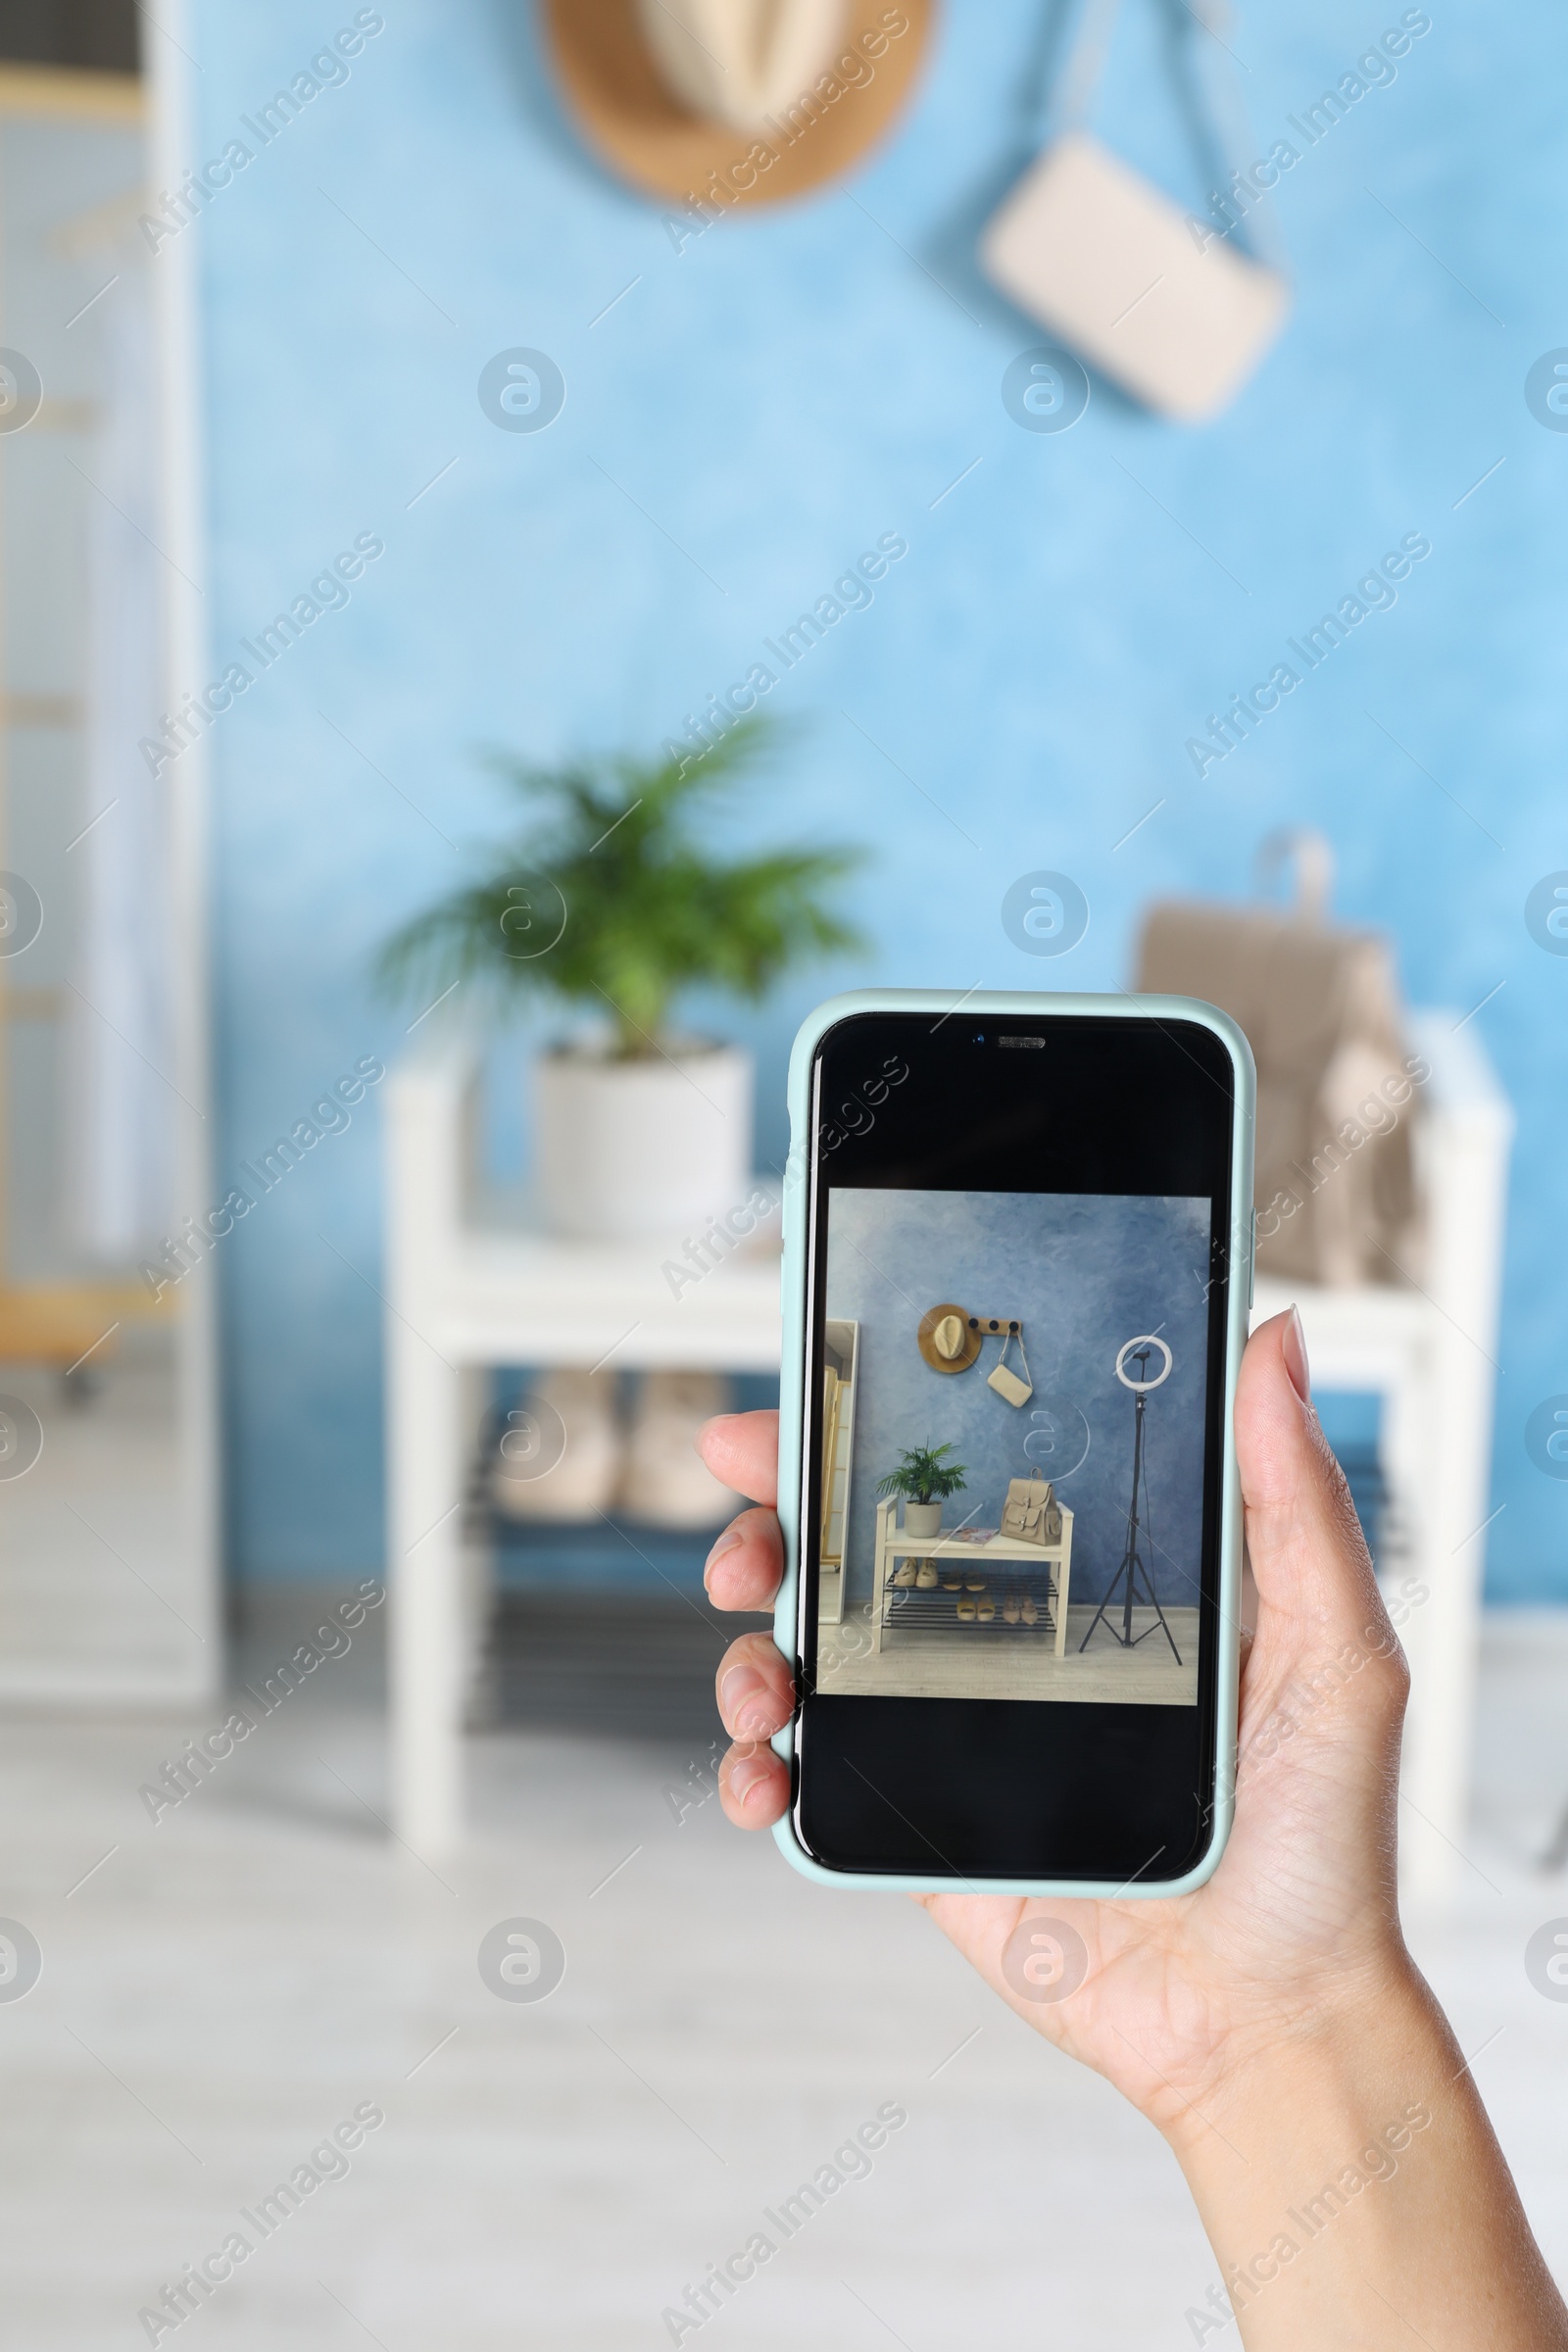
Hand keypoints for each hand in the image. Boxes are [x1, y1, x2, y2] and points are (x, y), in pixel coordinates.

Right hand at [696, 1309, 1414, 2137]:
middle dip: (772, 1514)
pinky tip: (764, 1774)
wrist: (1268, 2021)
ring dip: (749, 1646)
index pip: (961, 1474)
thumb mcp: (1335, 1649)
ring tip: (763, 1674)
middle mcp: (1002, 1644)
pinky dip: (751, 1768)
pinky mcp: (913, 1828)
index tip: (813, 1385)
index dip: (872, 1422)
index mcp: (1083, 1583)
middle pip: (850, 1549)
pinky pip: (802, 1782)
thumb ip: (1294, 1500)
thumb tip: (1278, 1339)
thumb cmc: (1320, 1842)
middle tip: (750, 1515)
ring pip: (801, 1655)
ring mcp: (946, 1736)